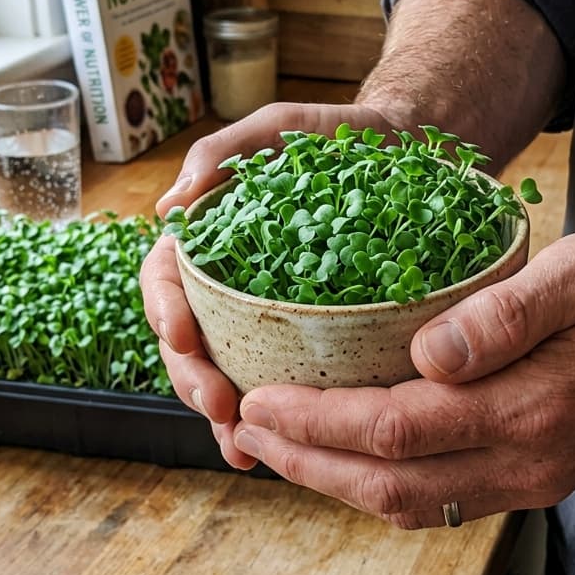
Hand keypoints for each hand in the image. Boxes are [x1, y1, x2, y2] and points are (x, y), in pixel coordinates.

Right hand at [140, 100, 394, 467]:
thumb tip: (166, 206)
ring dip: (229, 414)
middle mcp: (234, 282)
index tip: (182, 337)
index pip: (167, 280)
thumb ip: (223, 152)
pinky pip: (293, 378)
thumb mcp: (279, 128)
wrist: (409, 151)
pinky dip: (285, 415)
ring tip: (243, 447)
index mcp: (213, 239)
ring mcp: (273, 312)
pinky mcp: (317, 333)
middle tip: (221, 409)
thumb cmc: (338, 136)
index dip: (164, 311)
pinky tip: (292, 444)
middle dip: (195, 379)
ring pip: (233, 370)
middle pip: (191, 340)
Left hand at [228, 228, 574, 526]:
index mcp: (533, 407)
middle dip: (306, 461)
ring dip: (333, 481)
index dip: (321, 420)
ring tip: (275, 447)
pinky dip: (377, 485)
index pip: (400, 429)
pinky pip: (438, 499)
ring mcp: (529, 478)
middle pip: (390, 484)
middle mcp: (527, 460)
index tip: (261, 398)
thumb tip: (430, 352)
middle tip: (243, 430)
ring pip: (410, 503)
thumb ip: (509, 315)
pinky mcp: (530, 475)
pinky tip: (343, 457)